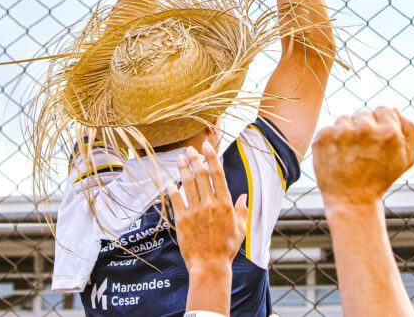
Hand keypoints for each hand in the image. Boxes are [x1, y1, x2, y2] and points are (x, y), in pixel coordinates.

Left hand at [168, 142, 248, 272]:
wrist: (210, 265)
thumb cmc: (227, 248)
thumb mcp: (240, 229)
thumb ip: (242, 211)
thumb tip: (243, 197)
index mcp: (224, 204)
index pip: (217, 174)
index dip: (211, 158)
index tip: (206, 147)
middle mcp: (210, 204)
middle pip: (201, 175)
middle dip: (195, 159)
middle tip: (190, 149)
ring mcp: (195, 211)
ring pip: (188, 184)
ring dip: (184, 169)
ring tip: (180, 159)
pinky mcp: (182, 220)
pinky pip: (176, 201)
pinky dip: (173, 190)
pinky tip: (170, 183)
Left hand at [312, 107, 413, 209]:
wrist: (352, 201)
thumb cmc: (381, 180)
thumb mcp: (406, 158)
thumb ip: (409, 130)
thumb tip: (396, 109)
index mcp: (388, 132)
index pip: (383, 110)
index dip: (381, 125)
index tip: (377, 141)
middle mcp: (365, 129)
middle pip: (363, 113)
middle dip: (363, 128)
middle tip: (363, 151)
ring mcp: (342, 132)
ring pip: (345, 119)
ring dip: (346, 132)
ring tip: (350, 154)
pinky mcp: (323, 137)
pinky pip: (329, 128)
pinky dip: (331, 140)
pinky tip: (337, 156)